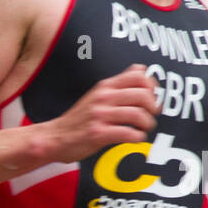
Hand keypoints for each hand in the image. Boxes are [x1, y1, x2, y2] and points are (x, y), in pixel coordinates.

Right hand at [43, 64, 158, 163]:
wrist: (55, 137)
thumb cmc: (79, 119)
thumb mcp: (96, 94)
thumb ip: (118, 83)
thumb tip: (140, 69)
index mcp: (105, 87)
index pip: (139, 76)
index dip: (152, 87)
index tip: (152, 98)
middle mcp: (103, 98)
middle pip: (142, 95)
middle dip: (153, 108)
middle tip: (151, 116)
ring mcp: (100, 116)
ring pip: (138, 115)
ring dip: (147, 124)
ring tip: (144, 129)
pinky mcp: (98, 134)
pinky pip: (128, 133)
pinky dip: (137, 137)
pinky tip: (134, 138)